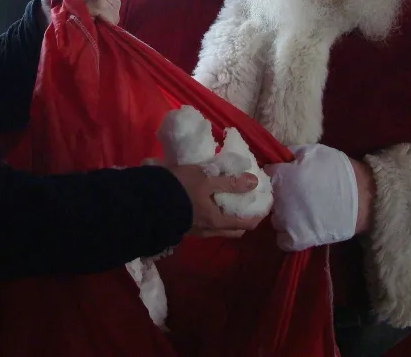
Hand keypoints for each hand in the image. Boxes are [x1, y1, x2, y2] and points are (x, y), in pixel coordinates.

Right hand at [145, 158, 264, 237]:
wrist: (146, 202)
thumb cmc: (180, 189)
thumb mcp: (206, 179)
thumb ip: (229, 182)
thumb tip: (254, 182)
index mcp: (217, 221)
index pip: (246, 224)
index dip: (258, 215)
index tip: (264, 205)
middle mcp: (208, 231)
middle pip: (233, 230)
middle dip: (243, 219)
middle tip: (247, 202)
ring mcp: (194, 231)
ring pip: (218, 228)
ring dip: (225, 216)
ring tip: (226, 199)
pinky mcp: (182, 225)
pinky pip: (204, 224)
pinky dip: (211, 214)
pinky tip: (206, 201)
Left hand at [264, 144, 373, 251]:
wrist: (365, 196)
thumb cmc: (339, 170)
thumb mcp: (314, 151)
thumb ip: (291, 153)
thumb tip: (278, 156)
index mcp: (282, 177)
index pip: (265, 174)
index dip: (274, 174)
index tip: (282, 176)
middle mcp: (279, 200)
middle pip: (268, 199)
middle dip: (278, 195)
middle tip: (292, 194)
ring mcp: (287, 221)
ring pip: (274, 219)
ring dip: (282, 215)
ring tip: (298, 211)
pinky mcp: (299, 239)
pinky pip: (282, 241)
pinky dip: (288, 236)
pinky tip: (298, 228)